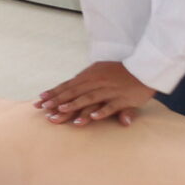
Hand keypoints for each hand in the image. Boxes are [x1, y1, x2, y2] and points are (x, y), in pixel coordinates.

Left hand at [36, 60, 153, 126]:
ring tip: (62, 111)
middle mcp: (97, 82)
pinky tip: (93, 118)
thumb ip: (85, 81)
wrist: (144, 67)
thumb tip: (70, 88)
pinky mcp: (123, 99)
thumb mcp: (100, 72)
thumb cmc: (119, 72)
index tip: (39, 100)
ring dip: (75, 105)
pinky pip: (111, 106)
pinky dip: (102, 111)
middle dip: (58, 101)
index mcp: (90, 75)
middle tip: (44, 109)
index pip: (68, 85)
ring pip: (90, 98)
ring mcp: (110, 90)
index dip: (54, 93)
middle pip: (74, 92)